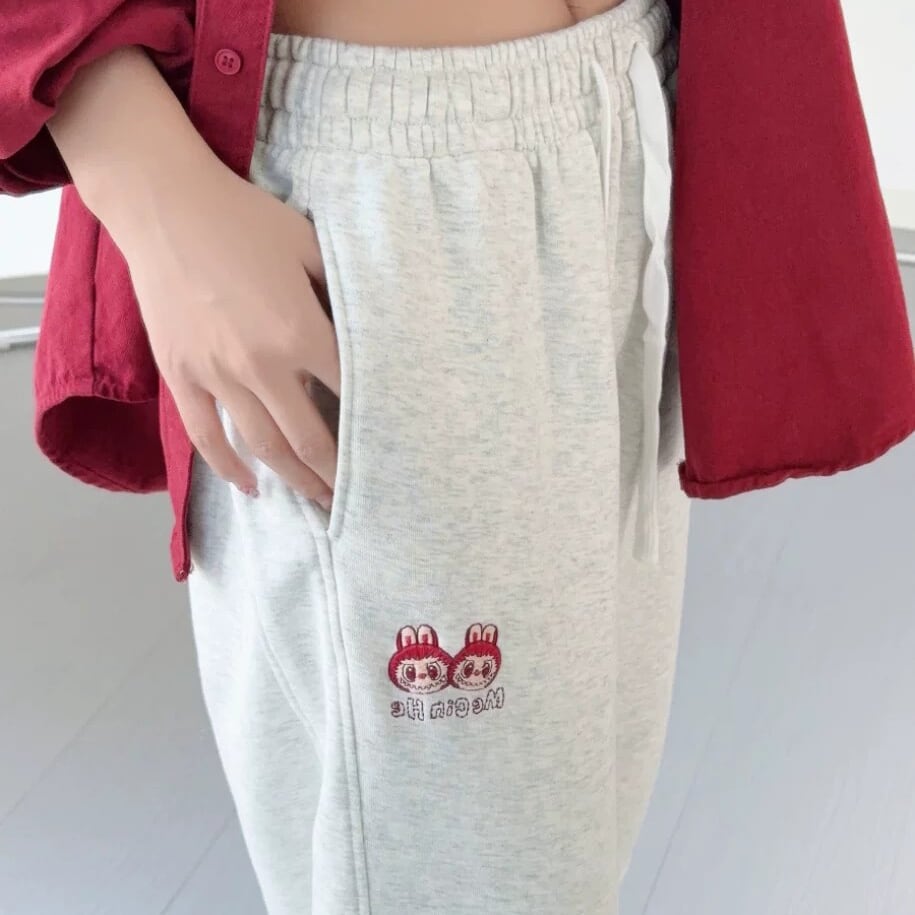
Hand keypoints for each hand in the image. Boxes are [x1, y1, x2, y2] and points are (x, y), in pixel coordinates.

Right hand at [111, 153, 339, 507]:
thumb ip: (342, 292)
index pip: (349, 394)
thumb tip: (370, 327)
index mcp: (300, 331)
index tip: (388, 447)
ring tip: (317, 502)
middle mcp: (261, 364)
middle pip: (310, 439)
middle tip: (357, 496)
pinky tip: (250, 486)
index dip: (372, 424)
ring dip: (294, 480)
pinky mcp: (181, 376)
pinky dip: (228, 467)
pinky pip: (206, 435)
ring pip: (262, 447)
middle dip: (337, 474)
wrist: (165, 206)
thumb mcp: (310, 245)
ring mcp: (216, 375)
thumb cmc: (244, 220)